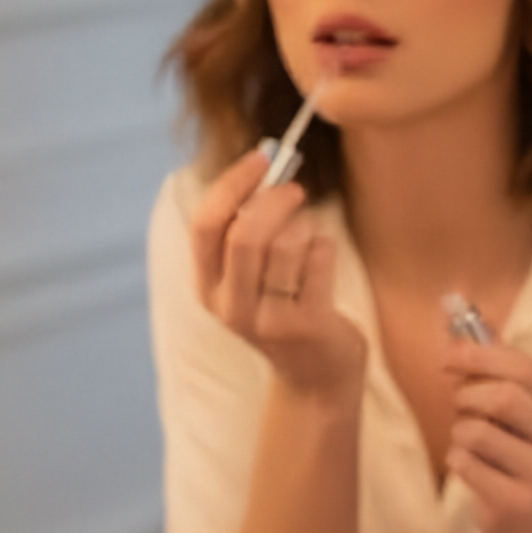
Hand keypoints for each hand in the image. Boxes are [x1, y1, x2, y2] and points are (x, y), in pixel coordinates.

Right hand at [189, 148, 365, 399]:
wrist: (315, 375)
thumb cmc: (285, 308)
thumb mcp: (249, 277)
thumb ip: (246, 228)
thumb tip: (266, 162)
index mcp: (208, 288)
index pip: (205, 225)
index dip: (232, 184)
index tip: (261, 157)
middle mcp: (230, 307)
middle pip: (244, 234)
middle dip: (274, 200)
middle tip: (296, 189)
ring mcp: (267, 320)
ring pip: (285, 245)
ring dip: (303, 226)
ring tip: (308, 236)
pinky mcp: (305, 324)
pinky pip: (318, 260)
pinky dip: (325, 246)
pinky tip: (323, 259)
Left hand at [443, 337, 531, 532]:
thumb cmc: (522, 459)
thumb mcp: (522, 414)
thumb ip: (498, 369)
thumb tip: (456, 321)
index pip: (525, 367)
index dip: (479, 356)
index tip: (447, 356)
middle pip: (503, 397)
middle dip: (467, 396)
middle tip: (458, 405)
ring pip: (477, 432)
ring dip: (459, 432)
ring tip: (470, 444)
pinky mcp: (519, 502)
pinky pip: (466, 464)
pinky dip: (457, 460)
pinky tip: (472, 469)